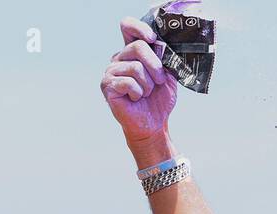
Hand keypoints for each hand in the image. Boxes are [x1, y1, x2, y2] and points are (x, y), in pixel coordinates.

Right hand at [101, 18, 178, 146]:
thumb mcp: (169, 76)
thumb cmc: (159, 100)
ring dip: (148, 84)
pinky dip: (138, 93)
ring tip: (145, 93)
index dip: (139, 28)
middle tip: (159, 82)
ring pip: (135, 67)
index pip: (128, 27)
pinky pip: (128, 82)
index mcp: (132, 52)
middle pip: (138, 47)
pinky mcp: (107, 85)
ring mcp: (111, 71)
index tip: (152, 39)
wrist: (153, 123)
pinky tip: (136, 99)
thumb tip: (164, 45)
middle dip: (156, 67)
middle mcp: (119, 58)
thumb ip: (166, 59)